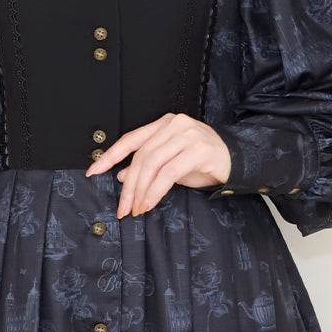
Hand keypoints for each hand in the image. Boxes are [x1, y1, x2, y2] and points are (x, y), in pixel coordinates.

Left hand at [85, 112, 231, 218]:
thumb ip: (148, 166)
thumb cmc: (203, 160)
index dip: (109, 156)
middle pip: (141, 156)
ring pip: (152, 164)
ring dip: (140, 190)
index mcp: (164, 124)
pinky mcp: (198, 149)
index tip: (93, 172)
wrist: (238, 159)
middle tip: (122, 206)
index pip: (131, 139)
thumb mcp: (171, 162)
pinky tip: (149, 203)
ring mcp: (187, 135)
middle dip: (128, 184)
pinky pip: (169, 173)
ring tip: (135, 208)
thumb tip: (121, 176)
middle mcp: (174, 124)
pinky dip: (155, 191)